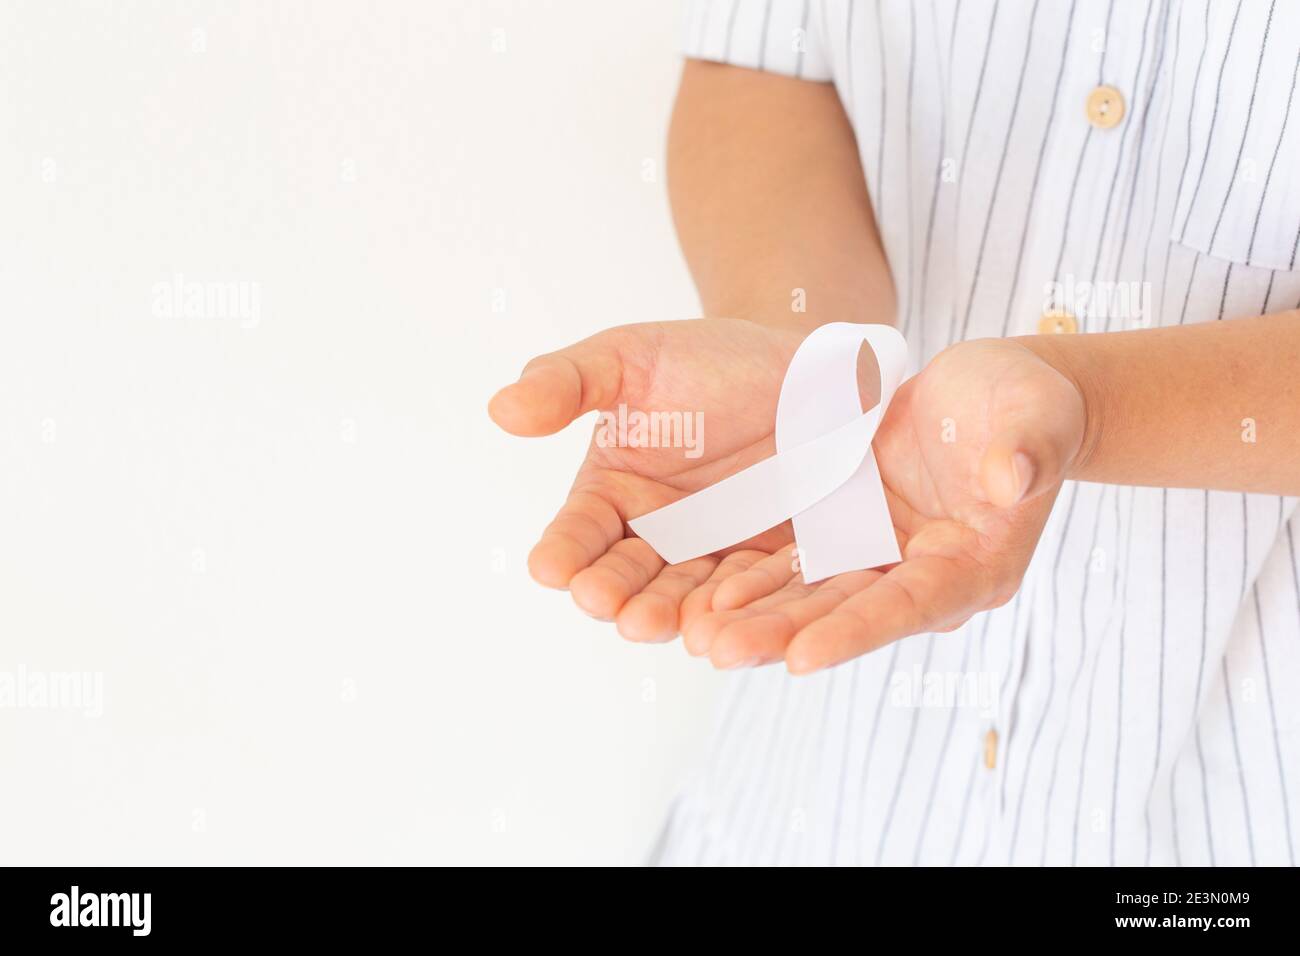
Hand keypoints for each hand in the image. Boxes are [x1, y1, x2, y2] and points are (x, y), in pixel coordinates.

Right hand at [488, 318, 805, 640]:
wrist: (803, 372)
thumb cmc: (707, 360)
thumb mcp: (630, 356)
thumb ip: (568, 380)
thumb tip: (502, 408)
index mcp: (610, 494)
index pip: (577, 531)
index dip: (564, 551)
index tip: (550, 566)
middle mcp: (655, 536)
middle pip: (626, 578)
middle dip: (613, 593)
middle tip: (606, 604)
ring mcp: (712, 556)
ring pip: (683, 597)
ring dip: (669, 615)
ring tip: (658, 624)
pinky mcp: (766, 566)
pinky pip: (750, 594)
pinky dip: (737, 611)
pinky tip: (725, 622)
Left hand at [683, 336, 1088, 672]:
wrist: (991, 393)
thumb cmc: (1025, 402)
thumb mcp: (1035, 412)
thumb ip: (1027, 448)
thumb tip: (1010, 477)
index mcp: (975, 565)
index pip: (913, 606)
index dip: (857, 630)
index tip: (802, 656)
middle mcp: (924, 577)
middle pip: (849, 615)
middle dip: (786, 635)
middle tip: (722, 653)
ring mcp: (881, 559)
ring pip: (813, 597)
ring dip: (758, 617)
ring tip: (699, 638)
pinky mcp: (849, 534)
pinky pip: (796, 564)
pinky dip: (754, 580)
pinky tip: (706, 595)